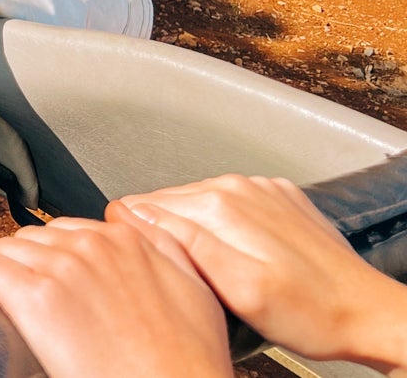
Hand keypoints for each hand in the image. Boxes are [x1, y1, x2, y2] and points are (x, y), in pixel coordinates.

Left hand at [0, 217, 230, 377]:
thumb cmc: (185, 362)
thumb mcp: (194, 290)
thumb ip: (164, 246)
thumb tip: (136, 224)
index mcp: (126, 242)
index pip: (67, 228)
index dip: (53, 255)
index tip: (49, 274)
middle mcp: (92, 246)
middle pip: (34, 237)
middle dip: (27, 263)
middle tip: (27, 293)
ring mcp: (62, 268)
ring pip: (7, 248)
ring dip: (3, 272)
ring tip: (5, 299)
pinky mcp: (35, 297)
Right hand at [112, 174, 406, 373]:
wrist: (367, 312)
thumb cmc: (311, 314)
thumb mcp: (240, 291)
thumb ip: (188, 246)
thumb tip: (140, 215)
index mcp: (221, 205)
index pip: (147, 206)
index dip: (132, 232)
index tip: (134, 257)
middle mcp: (238, 186)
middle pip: (169, 201)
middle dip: (158, 229)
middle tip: (170, 269)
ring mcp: (260, 188)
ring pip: (198, 200)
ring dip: (188, 226)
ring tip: (199, 263)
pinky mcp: (277, 197)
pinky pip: (230, 202)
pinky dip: (220, 223)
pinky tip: (231, 251)